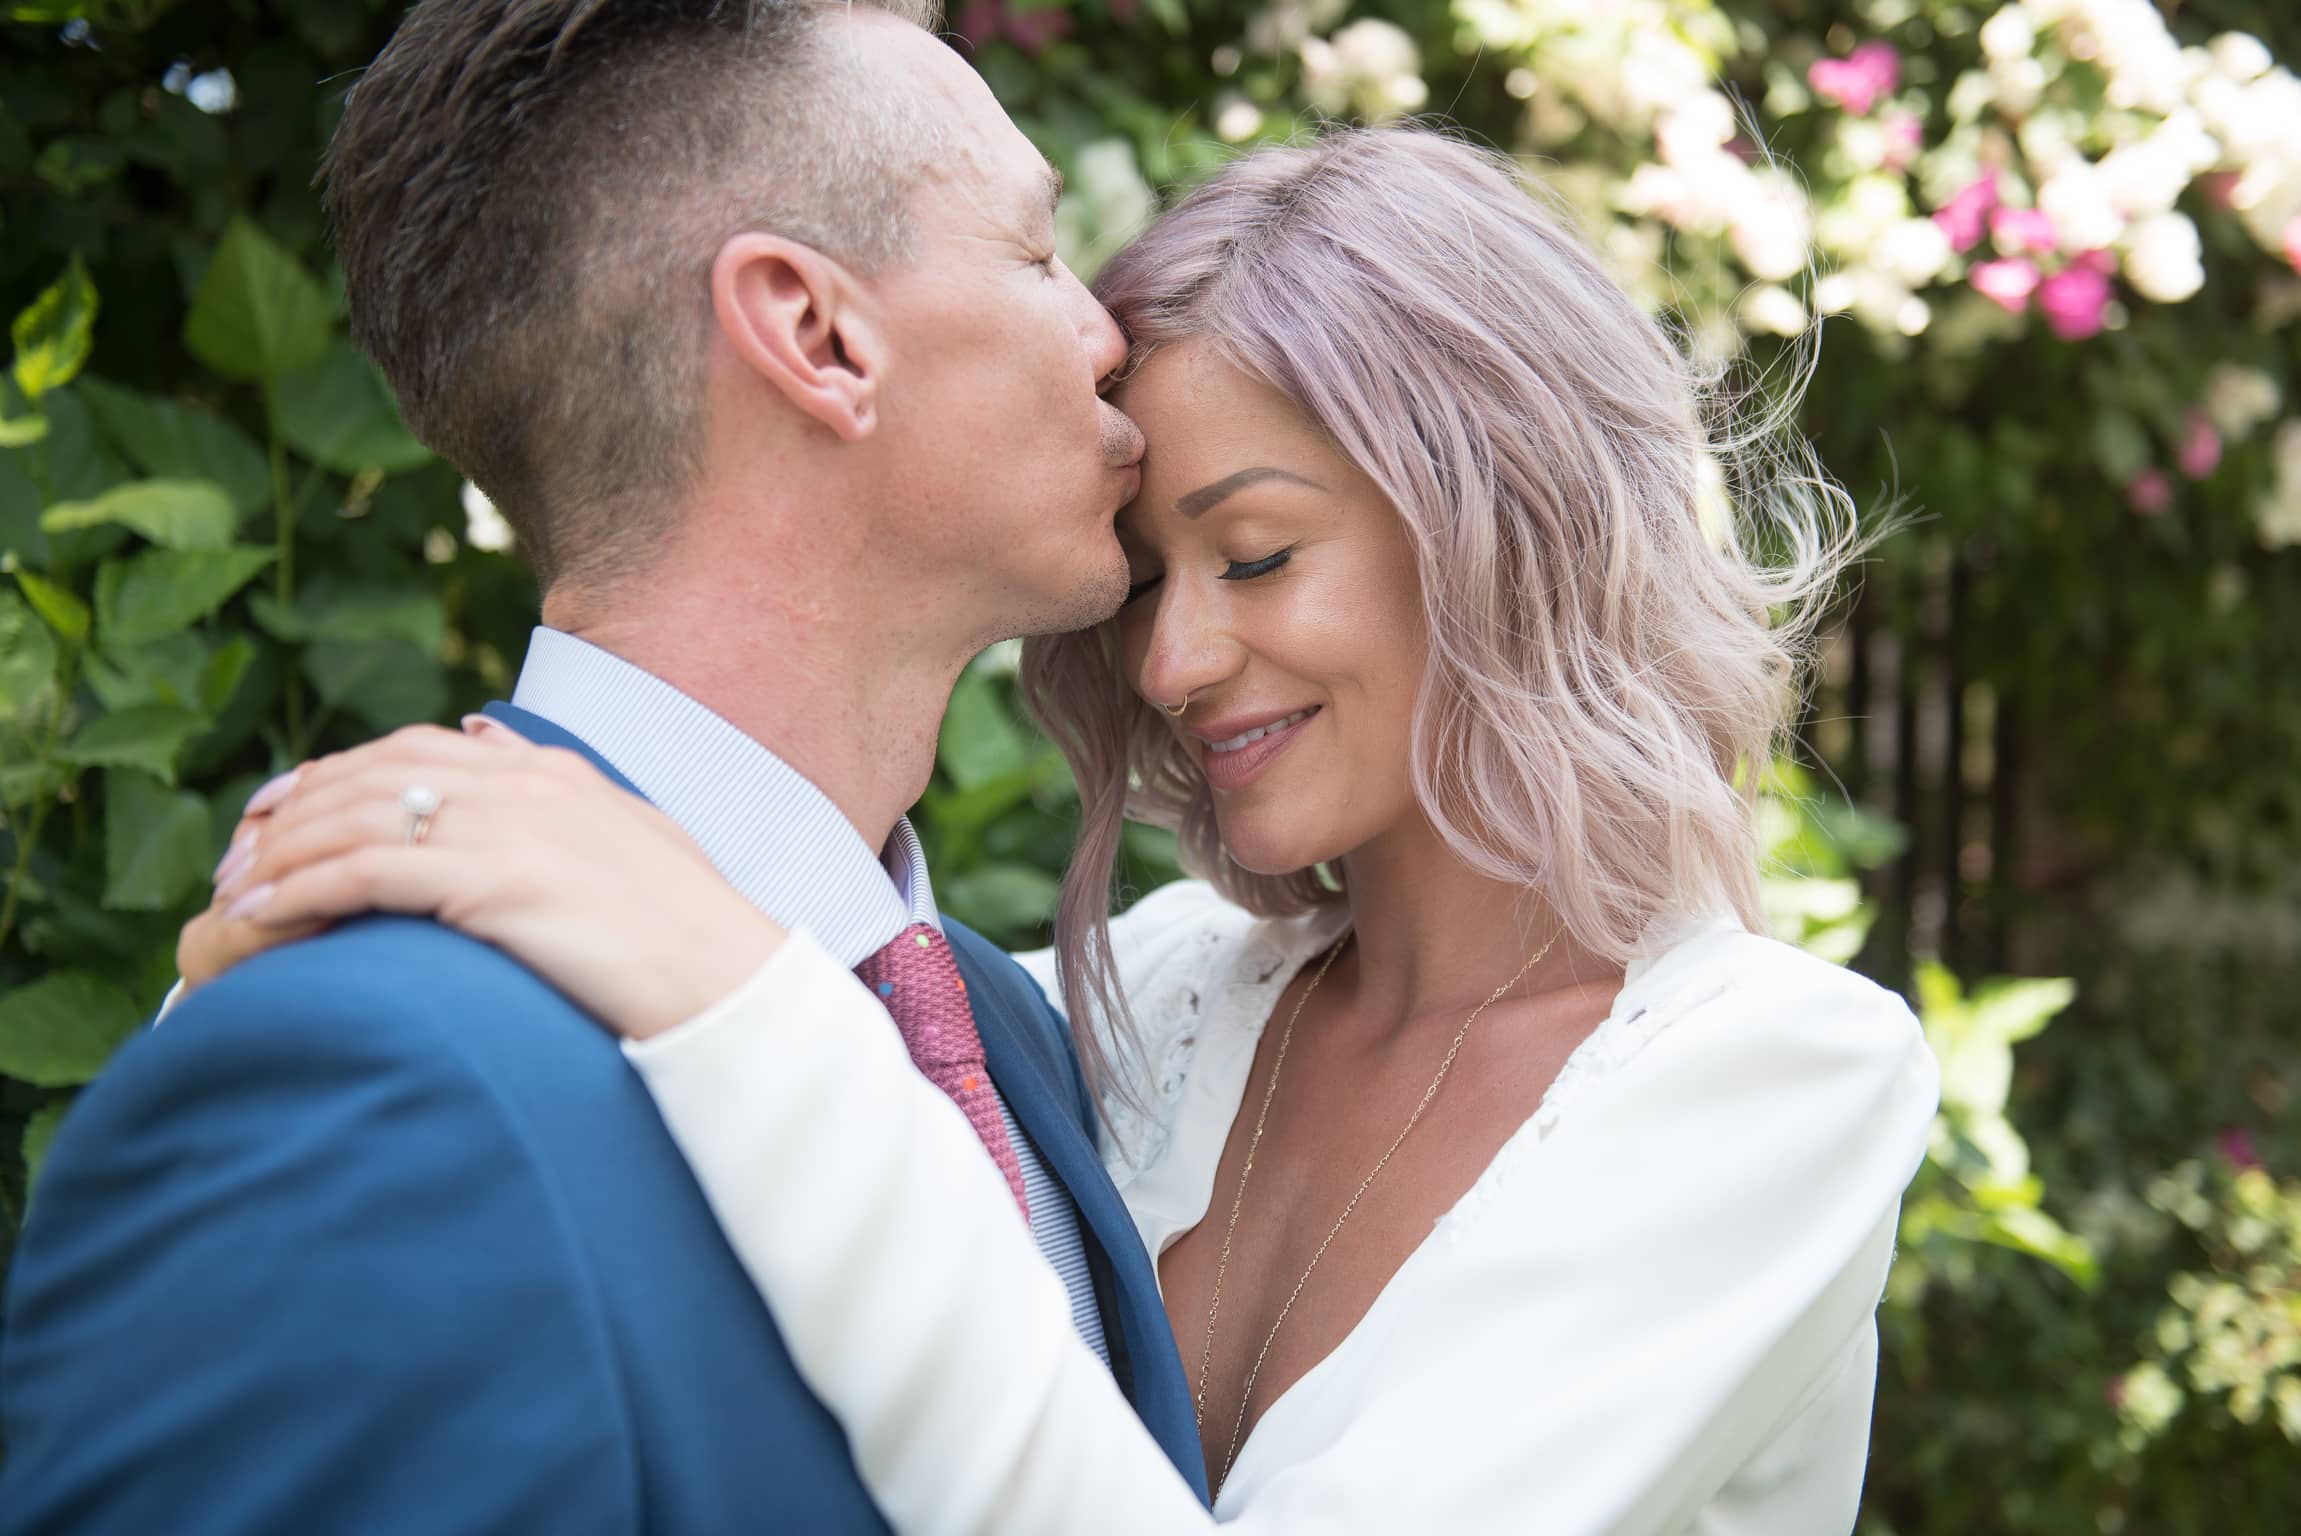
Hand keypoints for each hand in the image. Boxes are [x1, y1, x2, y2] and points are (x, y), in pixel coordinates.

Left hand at [181, 721, 784, 1039]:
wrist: (730, 982)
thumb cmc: (690, 932)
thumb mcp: (629, 836)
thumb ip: (559, 788)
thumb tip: (490, 735)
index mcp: (553, 773)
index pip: (416, 749)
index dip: (334, 773)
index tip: (278, 808)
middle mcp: (525, 783)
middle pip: (372, 774)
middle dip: (291, 811)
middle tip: (235, 856)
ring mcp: (511, 828)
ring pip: (358, 817)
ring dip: (281, 853)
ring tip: (231, 895)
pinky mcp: (496, 882)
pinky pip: (369, 874)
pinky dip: (302, 889)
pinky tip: (260, 917)